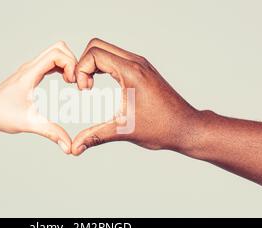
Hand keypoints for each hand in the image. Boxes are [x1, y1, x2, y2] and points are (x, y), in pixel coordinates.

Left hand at [0, 41, 76, 153]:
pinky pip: (51, 62)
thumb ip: (51, 133)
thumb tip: (69, 147)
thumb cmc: (2, 116)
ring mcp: (31, 69)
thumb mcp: (29, 124)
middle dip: (73, 61)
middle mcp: (30, 67)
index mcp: (30, 74)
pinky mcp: (31, 74)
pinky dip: (62, 67)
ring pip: (55, 52)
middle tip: (76, 82)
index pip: (56, 54)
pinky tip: (65, 82)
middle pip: (58, 48)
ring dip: (68, 63)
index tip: (73, 83)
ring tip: (73, 83)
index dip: (70, 64)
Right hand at [71, 38, 199, 154]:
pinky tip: (101, 85)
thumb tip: (75, 148)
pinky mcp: (142, 69)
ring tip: (90, 87)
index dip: (81, 70)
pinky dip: (102, 66)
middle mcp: (136, 62)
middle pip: (97, 46)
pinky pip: (115, 57)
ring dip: (92, 65)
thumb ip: (95, 136)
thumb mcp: (124, 131)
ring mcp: (140, 64)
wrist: (186, 127)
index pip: (94, 53)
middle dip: (83, 64)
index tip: (84, 91)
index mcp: (131, 72)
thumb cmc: (161, 128)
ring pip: (106, 49)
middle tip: (83, 87)